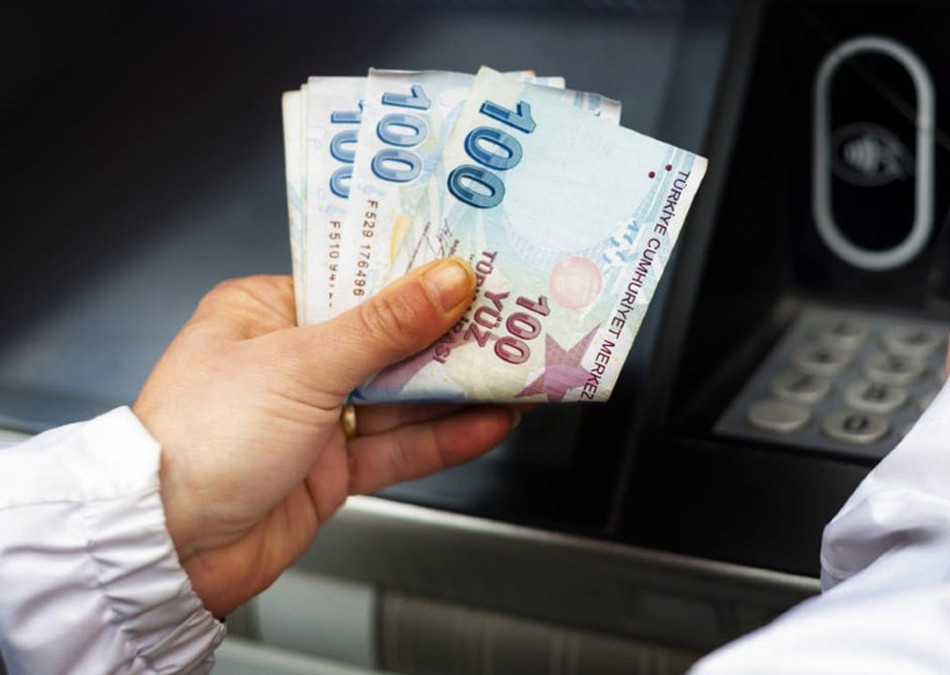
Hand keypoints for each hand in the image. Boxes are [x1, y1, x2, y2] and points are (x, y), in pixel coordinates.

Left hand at [133, 259, 516, 616]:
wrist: (169, 549)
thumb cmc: (201, 439)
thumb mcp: (301, 364)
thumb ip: (384, 326)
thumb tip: (445, 282)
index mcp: (265, 313)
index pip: (356, 283)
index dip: (415, 277)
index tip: (471, 268)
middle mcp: (290, 360)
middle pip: (387, 341)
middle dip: (449, 338)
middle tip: (511, 323)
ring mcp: (313, 418)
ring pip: (400, 398)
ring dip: (457, 392)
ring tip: (516, 375)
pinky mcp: (331, 469)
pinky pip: (397, 447)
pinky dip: (443, 438)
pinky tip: (487, 424)